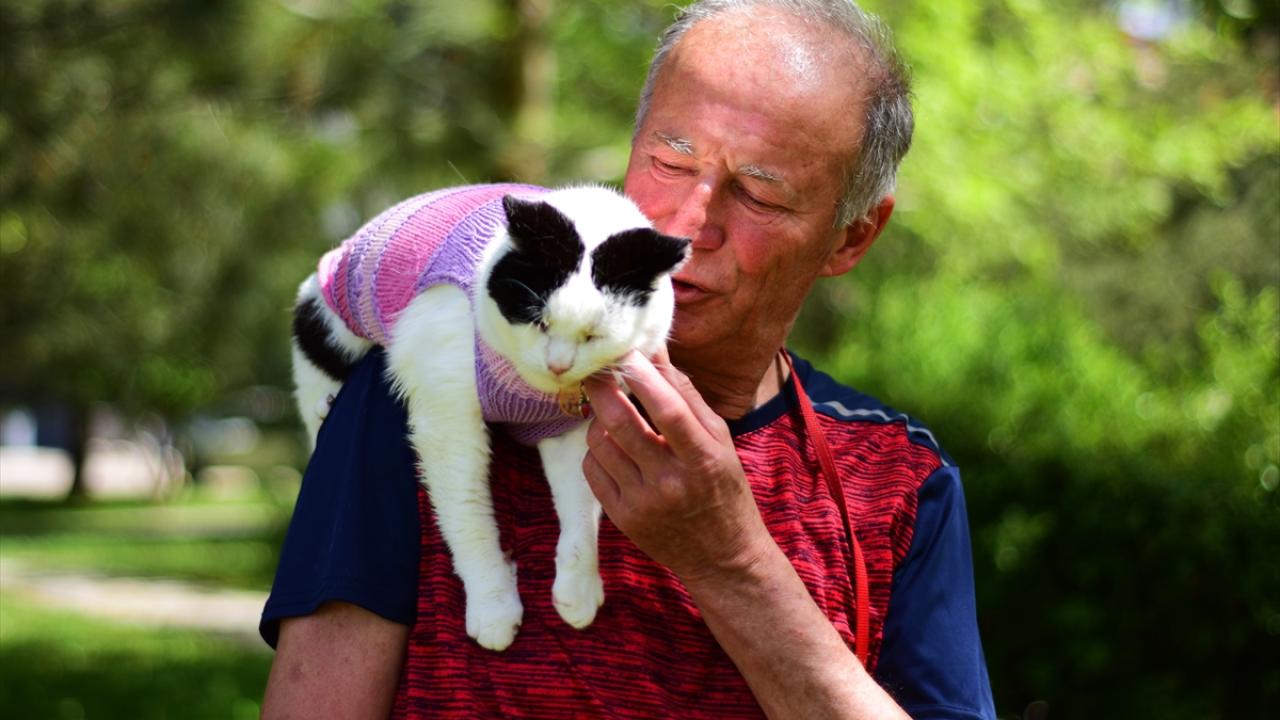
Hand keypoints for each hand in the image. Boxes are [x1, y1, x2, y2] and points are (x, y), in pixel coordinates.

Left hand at [582, 350, 774, 582]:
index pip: (668, 411)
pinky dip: (596, 449)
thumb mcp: (719, 440)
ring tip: (612, 412)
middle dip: (602, 388)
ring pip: (600, 443)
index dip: (643, 377)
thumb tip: (655, 350)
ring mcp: (641, 503)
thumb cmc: (724, 488)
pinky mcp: (621, 517)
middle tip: (595, 367)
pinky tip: (613, 447)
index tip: (625, 350)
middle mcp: (670, 483)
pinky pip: (592, 468)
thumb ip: (686, 395)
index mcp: (703, 460)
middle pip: (621, 424)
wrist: (721, 557)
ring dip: (599, 418)